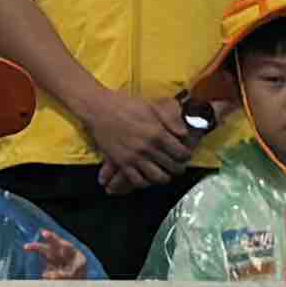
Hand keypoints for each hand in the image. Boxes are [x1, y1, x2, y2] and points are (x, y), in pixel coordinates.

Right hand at [65, 75, 182, 177]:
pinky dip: (145, 182)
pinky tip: (147, 176)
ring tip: (165, 172)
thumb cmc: (125, 105)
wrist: (99, 109)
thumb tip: (184, 134)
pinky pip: (137, 181)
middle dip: (178, 167)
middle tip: (177, 164)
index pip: (181, 153)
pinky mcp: (121, 163)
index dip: (186, 155)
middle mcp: (148, 148)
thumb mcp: (151, 107)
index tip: (184, 154)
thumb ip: (170, 120)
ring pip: (157, 177)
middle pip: (172, 167)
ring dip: (164, 177)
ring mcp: (134, 158)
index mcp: (158, 133)